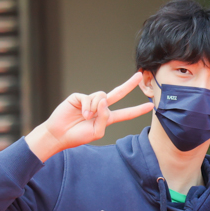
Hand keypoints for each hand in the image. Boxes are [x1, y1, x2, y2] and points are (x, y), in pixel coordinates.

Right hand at [26, 73, 148, 161]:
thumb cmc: (78, 135)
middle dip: (129, 84)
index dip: (137, 110)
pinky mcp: (80, 97)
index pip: (126, 113)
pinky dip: (87, 106)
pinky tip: (81, 113)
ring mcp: (90, 101)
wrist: (59, 134)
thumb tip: (105, 100)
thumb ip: (104, 118)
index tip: (150, 105)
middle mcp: (101, 107)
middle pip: (118, 94)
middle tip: (139, 75)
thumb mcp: (97, 132)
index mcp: (107, 118)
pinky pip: (90, 97)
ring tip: (87, 117)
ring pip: (102, 96)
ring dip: (96, 108)